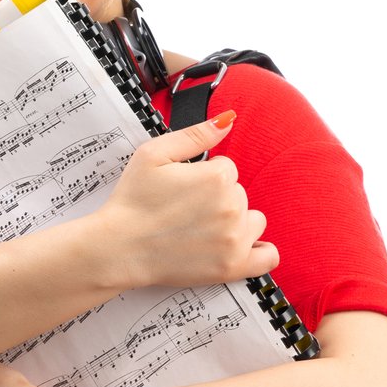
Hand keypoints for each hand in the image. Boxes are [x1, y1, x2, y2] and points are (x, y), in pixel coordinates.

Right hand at [97, 112, 279, 288]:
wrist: (118, 248)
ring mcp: (235, 239)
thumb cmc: (132, 201)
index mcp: (216, 177)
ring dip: (235, 222)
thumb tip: (228, 120)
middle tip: (185, 211)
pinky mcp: (233, 267)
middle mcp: (231, 207)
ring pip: (253, 220)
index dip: (203, 177)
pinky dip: (259, 251)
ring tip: (203, 230)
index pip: (227, 169)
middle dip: (217, 199)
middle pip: (239, 194)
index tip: (183, 190)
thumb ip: (195, 134)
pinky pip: (268, 256)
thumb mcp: (153, 154)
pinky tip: (239, 246)